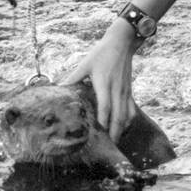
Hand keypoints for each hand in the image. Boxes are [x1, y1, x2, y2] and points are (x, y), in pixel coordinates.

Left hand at [59, 19, 138, 141]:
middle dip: (114, 132)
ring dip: (121, 129)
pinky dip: (128, 120)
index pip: (105, 106)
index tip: (99, 133)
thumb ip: (73, 77)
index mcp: (104, 83)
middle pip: (118, 115)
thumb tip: (58, 88)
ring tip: (115, 142)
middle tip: (108, 146)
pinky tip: (124, 128)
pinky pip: (131, 109)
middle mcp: (117, 89)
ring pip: (126, 115)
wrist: (122, 43)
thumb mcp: (85, 63)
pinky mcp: (129, 90)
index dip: (103, 121)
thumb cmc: (102, 53)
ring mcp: (125, 91)